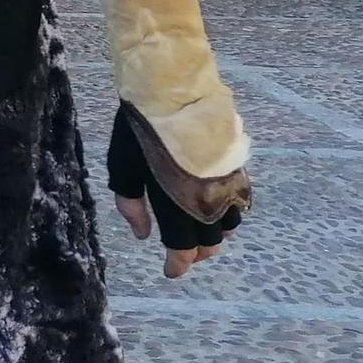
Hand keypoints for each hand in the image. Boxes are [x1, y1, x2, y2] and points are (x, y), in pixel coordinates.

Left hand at [108, 104, 246, 278]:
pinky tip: (216, 209)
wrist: (172, 90)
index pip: (183, 247)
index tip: (170, 272)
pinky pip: (241, 203)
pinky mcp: (238, 169)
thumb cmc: (140, 128)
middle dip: (196, 253)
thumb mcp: (122, 166)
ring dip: (215, 235)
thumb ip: (130, 205)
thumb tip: (142, 236)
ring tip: (198, 233)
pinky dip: (230, 214)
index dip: (177, 264)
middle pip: (210, 242)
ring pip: (229, 226)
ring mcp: (227, 184)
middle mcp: (208, 199)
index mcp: (177, 202)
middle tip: (181, 254)